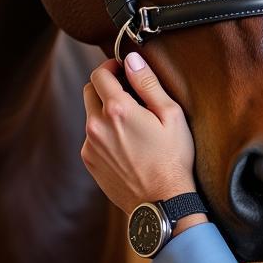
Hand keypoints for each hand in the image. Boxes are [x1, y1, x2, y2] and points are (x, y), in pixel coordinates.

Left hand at [81, 52, 197, 216]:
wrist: (161, 203)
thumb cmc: (172, 158)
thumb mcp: (170, 115)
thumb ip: (147, 83)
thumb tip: (131, 59)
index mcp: (117, 110)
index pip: (99, 74)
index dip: (111, 66)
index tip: (123, 68)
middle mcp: (96, 126)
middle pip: (89, 91)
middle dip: (105, 85)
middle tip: (127, 91)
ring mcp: (90, 146)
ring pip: (90, 115)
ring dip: (105, 110)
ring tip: (131, 122)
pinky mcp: (90, 162)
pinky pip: (92, 137)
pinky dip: (105, 132)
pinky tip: (126, 143)